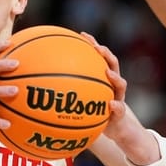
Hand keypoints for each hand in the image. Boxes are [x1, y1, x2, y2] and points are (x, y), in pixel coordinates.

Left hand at [81, 31, 161, 164]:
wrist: (117, 131)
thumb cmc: (97, 114)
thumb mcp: (84, 102)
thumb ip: (71, 93)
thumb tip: (45, 87)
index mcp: (104, 79)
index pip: (100, 58)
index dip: (92, 45)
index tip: (82, 34)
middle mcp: (113, 86)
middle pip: (113, 65)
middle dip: (106, 55)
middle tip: (97, 48)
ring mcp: (119, 98)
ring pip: (121, 84)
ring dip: (115, 78)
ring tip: (108, 73)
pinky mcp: (121, 114)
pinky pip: (119, 109)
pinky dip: (115, 106)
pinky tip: (110, 104)